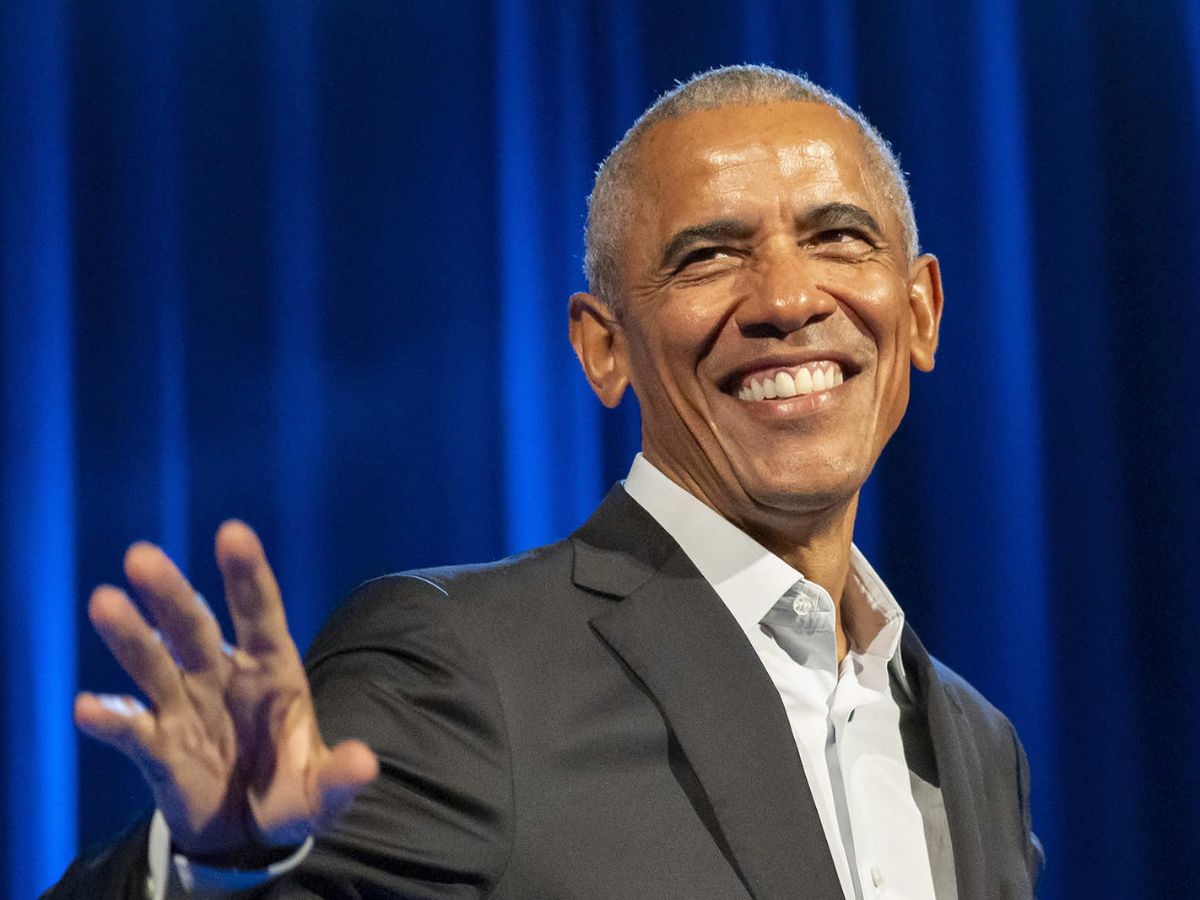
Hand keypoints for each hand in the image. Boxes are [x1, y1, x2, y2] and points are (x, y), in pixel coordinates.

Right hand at [74, 521, 378, 858]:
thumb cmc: (291, 791)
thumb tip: (365, 764)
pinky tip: (89, 707)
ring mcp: (186, 708)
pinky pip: (131, 729)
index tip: (232, 533)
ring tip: (104, 602)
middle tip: (142, 556)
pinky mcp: (157, 748)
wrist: (250, 834)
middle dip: (171, 593)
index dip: (247, 575)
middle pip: (194, 628)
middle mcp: (224, 677)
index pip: (260, 614)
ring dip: (131, 636)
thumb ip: (340, 777)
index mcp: (272, 671)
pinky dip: (111, 719)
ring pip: (155, 664)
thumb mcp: (322, 790)